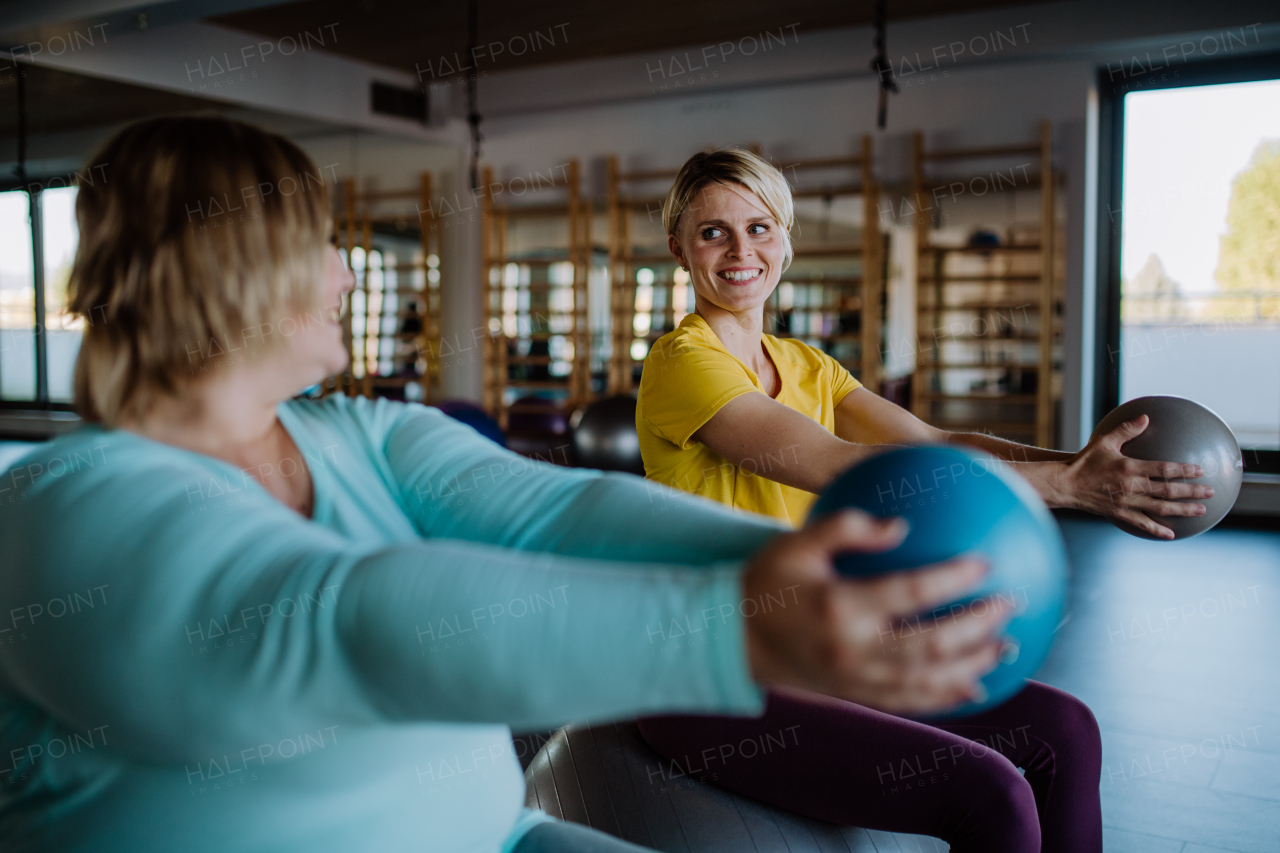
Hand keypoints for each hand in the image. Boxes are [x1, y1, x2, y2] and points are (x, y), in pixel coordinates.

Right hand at [742, 510, 1011, 715]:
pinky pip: (909, 702)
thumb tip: (900, 525)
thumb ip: (844, 528)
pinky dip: (946, 696)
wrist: (734, 638)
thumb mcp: (795, 543)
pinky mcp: (855, 695)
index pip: (909, 594)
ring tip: (1007, 645)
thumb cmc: (767, 582)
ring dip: (973, 665)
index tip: (985, 564)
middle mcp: (852, 650)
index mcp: (839, 607)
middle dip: (977, 627)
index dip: (952, 580)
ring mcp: (855, 679)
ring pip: (927, 680)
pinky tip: (975, 686)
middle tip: (1009, 605)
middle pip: (930, 644)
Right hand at [1059, 415, 1212, 538]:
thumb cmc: (1084, 461)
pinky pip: (1142, 523)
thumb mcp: (1104, 441)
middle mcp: (1132, 487)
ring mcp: (1127, 502)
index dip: (1184, 470)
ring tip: (1200, 510)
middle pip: (1169, 491)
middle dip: (1192, 491)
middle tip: (1210, 492)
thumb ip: (1126, 429)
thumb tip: (1145, 417)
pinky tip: (1171, 534)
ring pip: (1161, 508)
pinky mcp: (1119, 513)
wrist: (1065, 485)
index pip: (1164, 469)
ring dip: (1183, 509)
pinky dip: (1157, 530)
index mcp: (1130, 467)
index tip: (1200, 471)